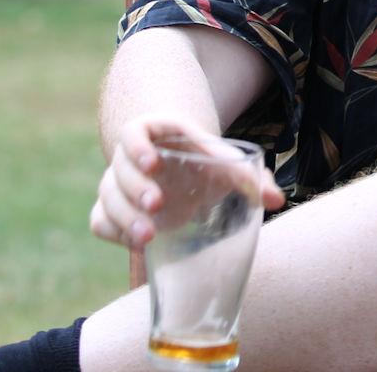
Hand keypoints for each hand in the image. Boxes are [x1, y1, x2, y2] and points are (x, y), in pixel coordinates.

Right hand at [89, 116, 283, 248]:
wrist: (185, 170)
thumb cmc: (206, 162)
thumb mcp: (226, 162)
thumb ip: (250, 177)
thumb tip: (276, 200)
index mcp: (155, 133)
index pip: (134, 132)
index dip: (138, 146)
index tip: (153, 162)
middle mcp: (129, 158)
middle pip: (119, 169)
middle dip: (135, 189)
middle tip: (157, 205)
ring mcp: (117, 184)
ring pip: (107, 198)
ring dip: (124, 217)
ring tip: (148, 237)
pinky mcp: (113, 210)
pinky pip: (100, 221)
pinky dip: (114, 232)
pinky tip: (136, 243)